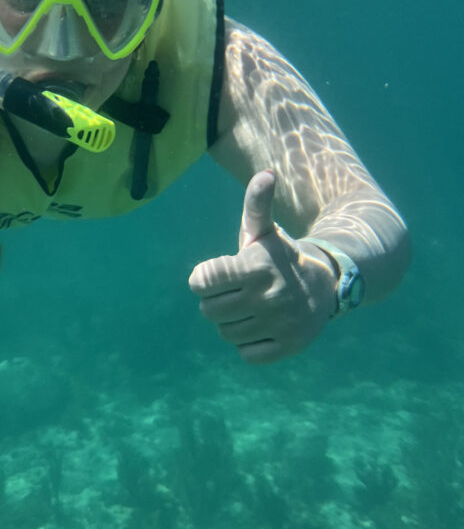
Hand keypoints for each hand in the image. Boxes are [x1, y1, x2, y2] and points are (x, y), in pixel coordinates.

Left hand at [188, 170, 336, 363]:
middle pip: (208, 311)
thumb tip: (266, 174)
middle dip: (218, 302)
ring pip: (225, 334)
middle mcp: (268, 296)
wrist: (326, 284)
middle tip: (238, 292)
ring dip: (233, 323)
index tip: (219, 275)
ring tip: (252, 308)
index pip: (201, 281)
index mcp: (255, 266)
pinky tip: (263, 327)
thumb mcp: (265, 231)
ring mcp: (280, 324)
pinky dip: (249, 344)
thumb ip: (256, 205)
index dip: (204, 279)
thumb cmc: (280, 256)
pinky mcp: (289, 347)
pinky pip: (246, 354)